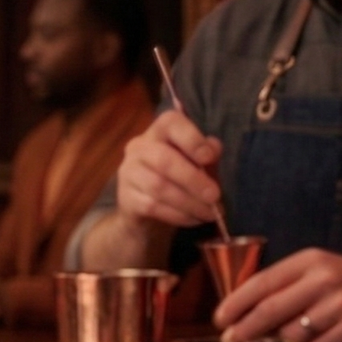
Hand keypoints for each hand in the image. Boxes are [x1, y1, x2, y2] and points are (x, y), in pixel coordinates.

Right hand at [114, 111, 224, 228]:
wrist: (146, 214)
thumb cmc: (178, 181)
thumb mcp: (197, 165)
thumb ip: (206, 155)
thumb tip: (213, 148)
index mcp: (159, 132)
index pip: (170, 123)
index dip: (191, 138)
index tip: (209, 158)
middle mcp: (139, 148)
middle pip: (164, 159)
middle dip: (193, 179)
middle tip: (215, 196)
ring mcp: (128, 173)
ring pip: (159, 186)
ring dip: (189, 202)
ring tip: (210, 213)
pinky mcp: (126, 198)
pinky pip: (153, 206)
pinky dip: (179, 215)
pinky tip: (194, 219)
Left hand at [215, 249, 341, 341]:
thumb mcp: (319, 272)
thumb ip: (286, 287)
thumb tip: (243, 315)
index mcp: (309, 260)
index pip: (262, 281)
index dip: (236, 302)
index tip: (219, 318)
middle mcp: (324, 277)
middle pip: (271, 309)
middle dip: (245, 329)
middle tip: (230, 341)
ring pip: (293, 333)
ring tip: (289, 339)